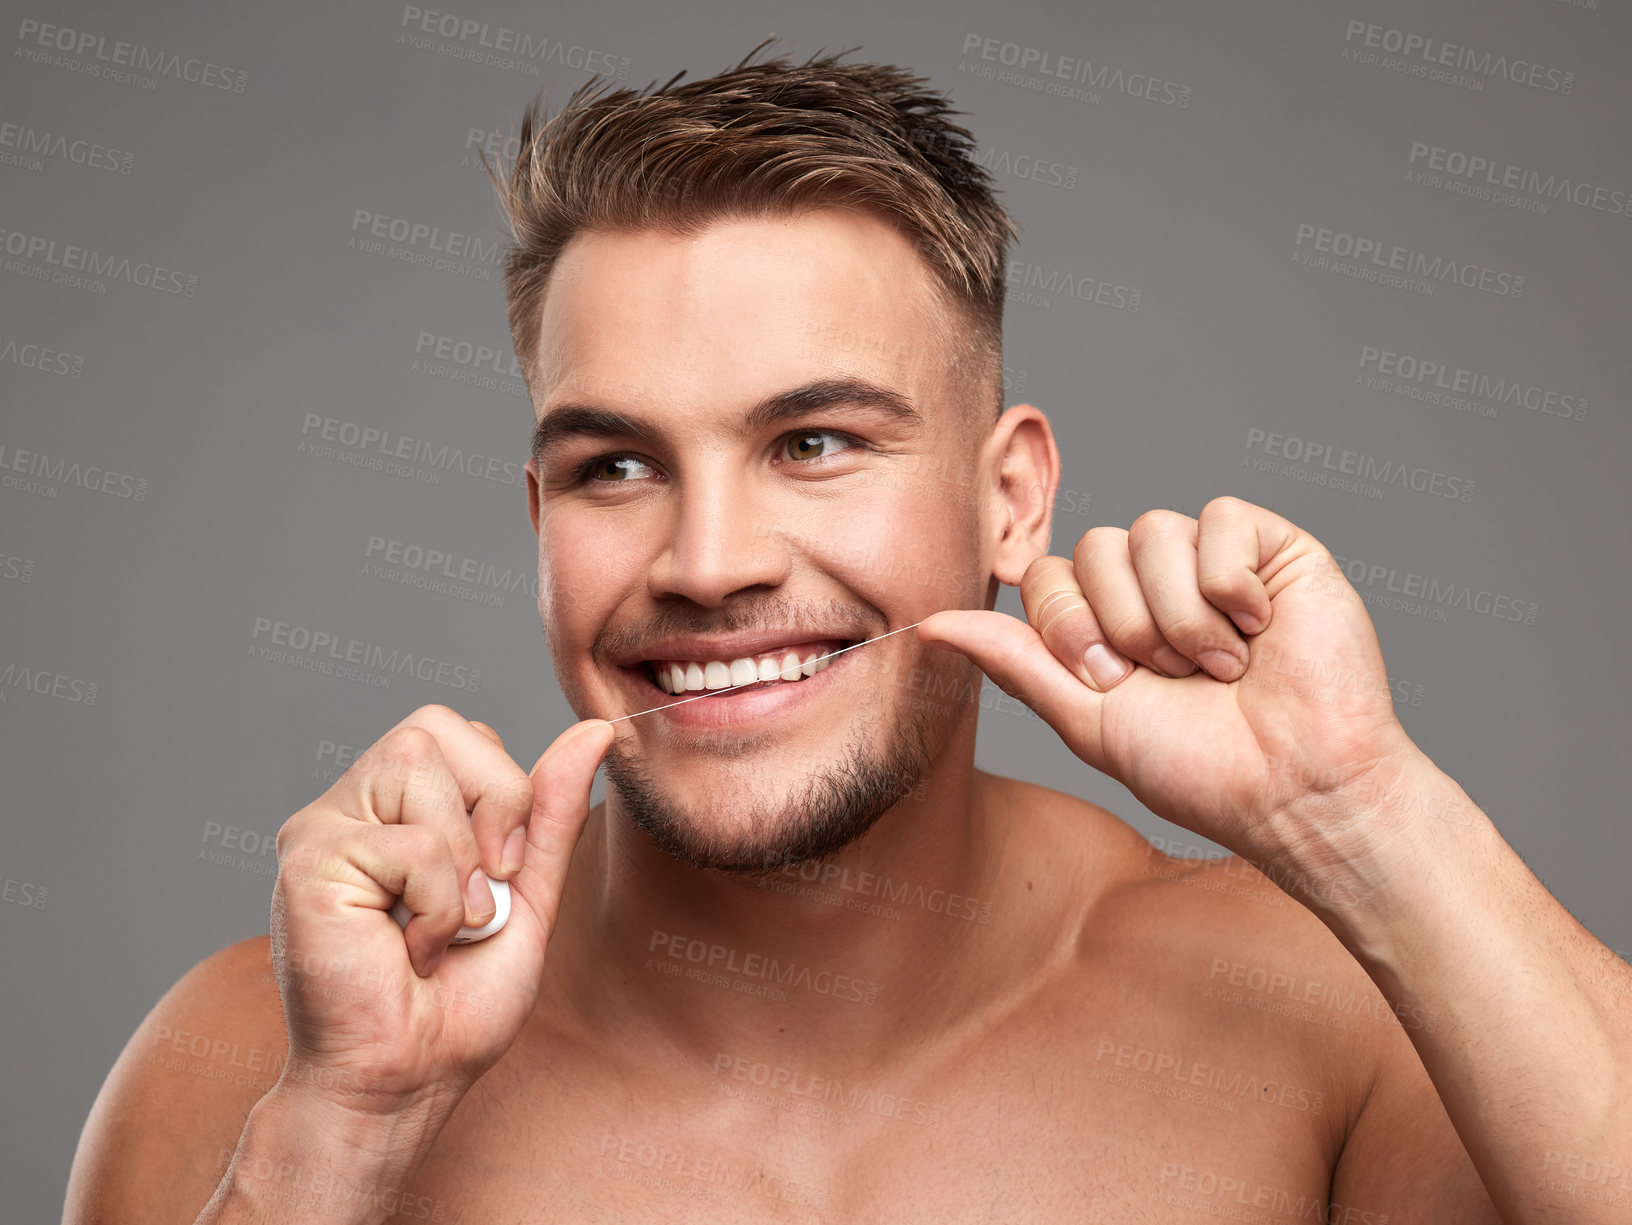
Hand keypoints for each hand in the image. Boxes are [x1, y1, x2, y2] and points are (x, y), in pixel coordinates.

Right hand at [270, 706, 611, 1113]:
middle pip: (437, 725)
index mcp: (394, 806)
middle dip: (490, 804)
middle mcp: (350, 804)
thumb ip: (553, 811)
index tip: (500, 876)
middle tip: (480, 894)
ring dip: (461, 862)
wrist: (408, 1080)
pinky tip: (405, 952)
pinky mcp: (307, 860)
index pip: (464, 731)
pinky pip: (410, 842)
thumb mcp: (528, 891)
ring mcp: (320, 827)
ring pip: (418, 763)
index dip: (505, 793)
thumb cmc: (458, 1002)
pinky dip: (436, 906)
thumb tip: (595, 730)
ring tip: (438, 927)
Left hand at [918, 496, 1422, 865]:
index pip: (1049, 573)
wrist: (1298, 789)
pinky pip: (1218, 519)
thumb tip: (925, 624)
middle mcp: (1155, 584)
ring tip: (1224, 667)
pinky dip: (1231, 585)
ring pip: (1152, 532)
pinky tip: (1261, 629)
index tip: (1110, 682)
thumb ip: (1012, 660)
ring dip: (1181, 617)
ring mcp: (1214, 561)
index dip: (1070, 625)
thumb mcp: (1085, 717)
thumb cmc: (1200, 768)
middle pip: (1094, 546)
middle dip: (1124, 625)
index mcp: (1107, 620)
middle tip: (1173, 678)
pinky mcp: (1273, 547)